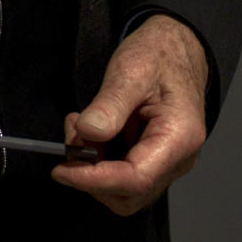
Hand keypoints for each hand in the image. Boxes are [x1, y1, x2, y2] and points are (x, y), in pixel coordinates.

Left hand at [52, 14, 207, 215]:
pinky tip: (91, 132)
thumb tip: (87, 133)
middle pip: (130, 194)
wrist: (178, 46)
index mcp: (179, 138)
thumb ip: (110, 104)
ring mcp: (168, 162)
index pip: (135, 179)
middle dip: (92, 176)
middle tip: (70, 140)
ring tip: (79, 130)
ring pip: (125, 189)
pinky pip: (126, 174)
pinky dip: (102, 161)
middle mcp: (178, 159)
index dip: (95, 180)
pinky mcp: (156, 157)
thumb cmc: (159, 54)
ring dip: (94, 169)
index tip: (62, 170)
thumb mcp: (131, 70)